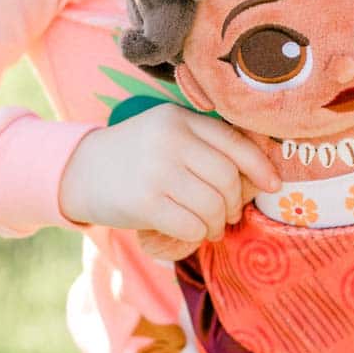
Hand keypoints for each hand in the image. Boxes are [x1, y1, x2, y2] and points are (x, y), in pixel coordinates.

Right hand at [58, 103, 280, 247]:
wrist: (80, 170)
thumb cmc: (135, 156)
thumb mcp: (165, 133)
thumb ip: (203, 144)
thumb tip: (257, 172)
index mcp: (179, 119)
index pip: (233, 141)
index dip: (260, 166)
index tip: (273, 184)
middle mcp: (170, 140)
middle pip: (226, 177)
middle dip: (234, 203)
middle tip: (229, 215)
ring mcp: (157, 171)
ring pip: (211, 205)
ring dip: (218, 223)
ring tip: (212, 227)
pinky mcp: (144, 202)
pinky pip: (191, 224)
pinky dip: (199, 233)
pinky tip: (195, 233)